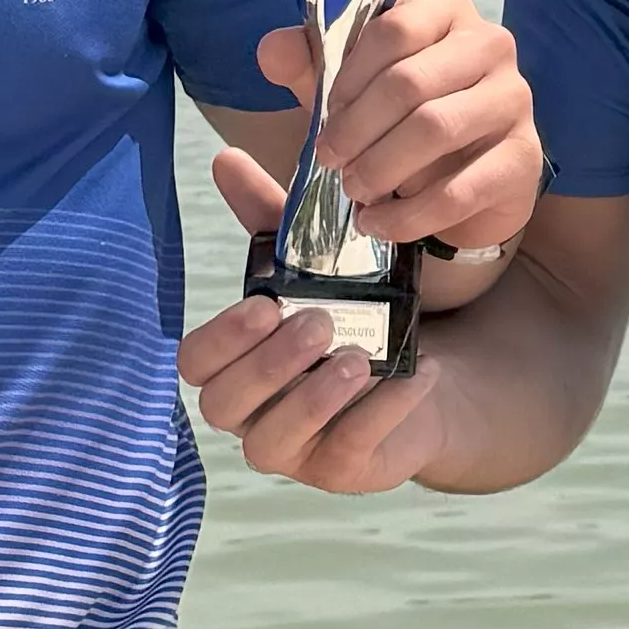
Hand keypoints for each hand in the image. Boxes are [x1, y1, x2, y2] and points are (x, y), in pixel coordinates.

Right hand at [178, 150, 473, 488]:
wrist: (433, 371)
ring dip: (314, 397)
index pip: (196, 365)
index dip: (221, 339)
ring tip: (356, 357)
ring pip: (276, 441)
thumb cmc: (354, 318)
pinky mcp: (344, 471)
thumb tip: (226, 157)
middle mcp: (252, 415)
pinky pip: (350, 453)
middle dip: (269, 366)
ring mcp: (296, 452)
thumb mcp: (316, 267)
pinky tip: (415, 374)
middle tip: (316, 322)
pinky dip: (382, 413)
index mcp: (234, 367)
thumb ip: (270, 220)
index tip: (262, 304)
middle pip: (226, 406)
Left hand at [261, 0, 544, 262]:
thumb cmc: (401, 120)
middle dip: (356, 129)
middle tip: (329, 160)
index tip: (324, 115)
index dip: (347, 76)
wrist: (462, 184)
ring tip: (353, 191)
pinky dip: (408, 214)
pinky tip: (377, 224)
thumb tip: (271, 51)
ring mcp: (514, 100)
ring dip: (380, 168)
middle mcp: (490, 44)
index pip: (391, 28)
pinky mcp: (525, 159)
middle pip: (409, 81)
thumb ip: (308, 66)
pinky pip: (460, 189)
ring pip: (435, 129)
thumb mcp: (350, 89)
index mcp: (445, 10)